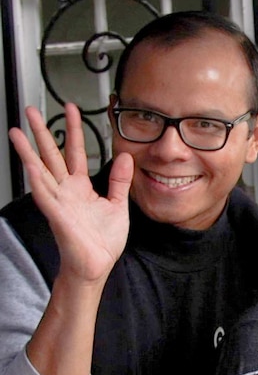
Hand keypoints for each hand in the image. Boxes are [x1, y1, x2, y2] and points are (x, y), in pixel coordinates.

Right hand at [8, 103, 132, 284]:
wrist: (97, 265)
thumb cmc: (103, 241)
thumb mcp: (117, 205)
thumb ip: (119, 181)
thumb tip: (124, 157)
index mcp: (81, 187)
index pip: (76, 152)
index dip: (74, 130)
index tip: (71, 109)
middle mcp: (66, 191)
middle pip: (51, 155)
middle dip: (42, 132)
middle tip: (32, 110)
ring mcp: (59, 202)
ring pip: (40, 171)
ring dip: (28, 151)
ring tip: (17, 131)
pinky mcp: (57, 215)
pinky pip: (45, 195)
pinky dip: (37, 180)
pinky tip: (30, 165)